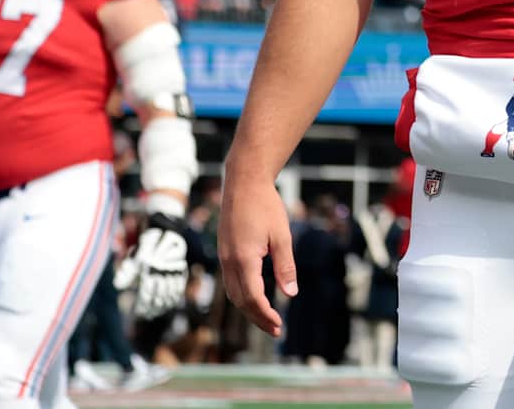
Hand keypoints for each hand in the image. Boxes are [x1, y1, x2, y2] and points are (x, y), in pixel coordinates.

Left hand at [115, 214, 189, 318]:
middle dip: (152, 307)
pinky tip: (169, 304)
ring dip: (163, 305)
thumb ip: (126, 272)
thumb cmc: (147, 246)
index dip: (143, 305)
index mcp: (149, 268)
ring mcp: (173, 271)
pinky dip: (174, 298)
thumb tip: (118, 286)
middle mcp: (162, 271)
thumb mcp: (134, 257)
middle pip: (158, 295)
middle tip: (147, 314)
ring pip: (169, 293)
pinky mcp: (181, 270)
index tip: (139, 312)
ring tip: (157, 312)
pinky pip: (178, 287)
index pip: (147, 293)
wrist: (166, 231)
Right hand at [217, 174, 292, 337]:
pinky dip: (242, 295)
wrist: (244, 182)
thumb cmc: (266, 205)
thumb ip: (285, 266)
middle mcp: (229, 261)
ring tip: (266, 319)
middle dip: (257, 318)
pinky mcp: (224, 251)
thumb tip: (290, 294)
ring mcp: (223, 257)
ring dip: (248, 309)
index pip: (253, 298)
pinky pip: (230, 281)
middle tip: (275, 330)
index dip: (265, 315)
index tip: (279, 326)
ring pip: (233, 293)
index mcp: (244, 259)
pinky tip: (254, 297)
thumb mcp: (282, 236)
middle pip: (241, 301)